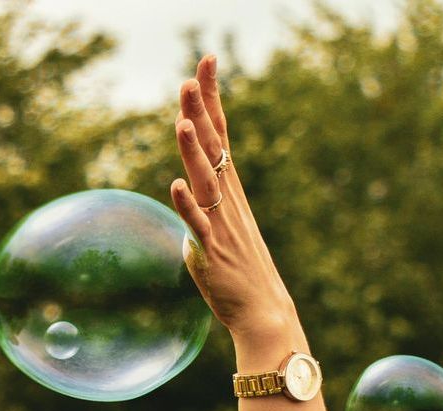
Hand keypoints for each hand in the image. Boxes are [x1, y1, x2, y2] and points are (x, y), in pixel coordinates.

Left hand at [170, 55, 296, 342]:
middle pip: (214, 150)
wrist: (265, 315)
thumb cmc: (243, 277)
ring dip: (195, 153)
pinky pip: (199, 226)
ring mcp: (222, 227)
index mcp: (230, 194)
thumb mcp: (220, 233)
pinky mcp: (212, 253)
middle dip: (202, 112)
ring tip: (184, 122)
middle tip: (192, 77)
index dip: (211, 99)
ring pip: (206, 182)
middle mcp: (228, 204)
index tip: (206, 62)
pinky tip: (177, 185)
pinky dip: (188, 206)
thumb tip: (187, 201)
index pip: (220, 136)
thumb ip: (201, 212)